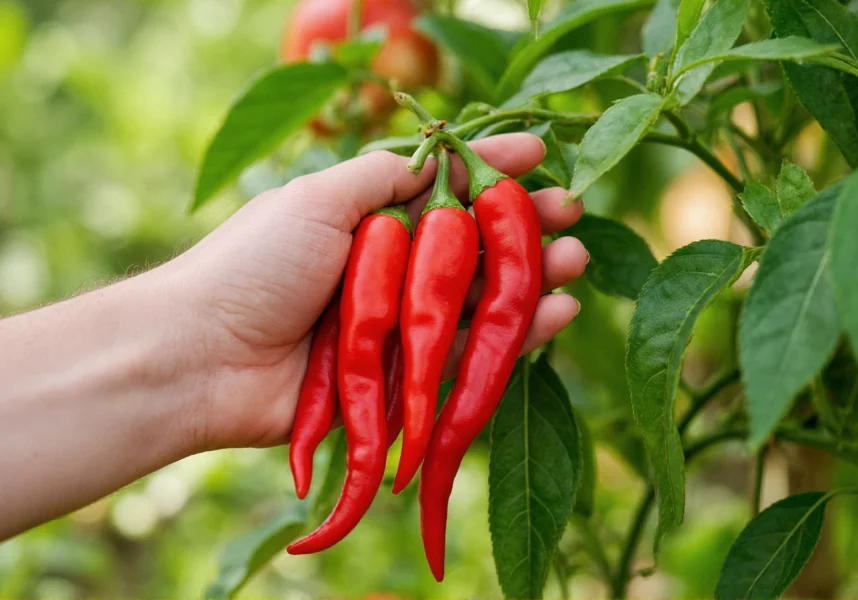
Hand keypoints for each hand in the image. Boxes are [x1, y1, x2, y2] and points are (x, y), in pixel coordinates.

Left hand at [168, 133, 587, 451]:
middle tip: (572, 210)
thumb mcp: (316, 198)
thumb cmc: (252, 267)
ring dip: (530, 277)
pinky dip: (513, 333)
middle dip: (522, 225)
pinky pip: (465, 352)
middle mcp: (385, 269)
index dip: (489, 167)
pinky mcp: (400, 377)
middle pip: (468, 244)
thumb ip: (382, 174)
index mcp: (364, 219)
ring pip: (477, 298)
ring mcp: (394, 324)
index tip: (539, 150)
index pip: (441, 186)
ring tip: (575, 258)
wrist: (200, 358)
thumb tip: (438, 152)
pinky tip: (554, 311)